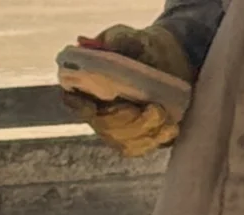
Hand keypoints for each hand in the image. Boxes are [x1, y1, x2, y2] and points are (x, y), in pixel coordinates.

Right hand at [62, 24, 194, 158]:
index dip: (79, 106)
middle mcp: (97, 111)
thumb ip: (119, 39)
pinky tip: (170, 127)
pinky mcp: (134, 139)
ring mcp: (115, 128)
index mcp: (87, 85)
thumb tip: (104, 44)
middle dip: (127, 122)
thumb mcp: (132, 37)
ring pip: (122, 141)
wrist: (168, 62)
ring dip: (144, 132)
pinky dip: (155, 139)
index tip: (92, 108)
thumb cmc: (142, 47)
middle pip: (103, 126)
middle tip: (154, 109)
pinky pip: (138, 148)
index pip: (73, 100)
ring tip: (165, 115)